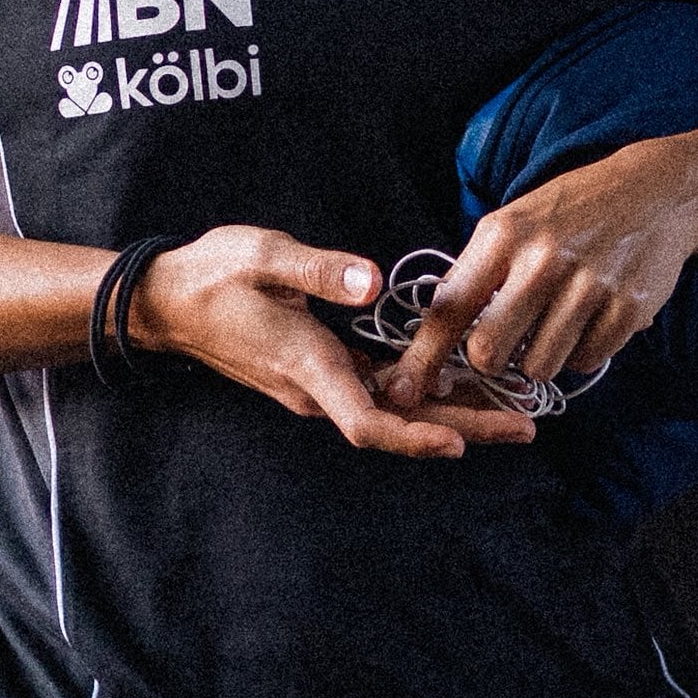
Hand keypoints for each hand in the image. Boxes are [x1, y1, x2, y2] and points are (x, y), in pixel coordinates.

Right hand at [136, 226, 531, 458]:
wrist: (168, 301)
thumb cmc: (213, 274)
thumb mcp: (263, 255)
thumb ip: (318, 270)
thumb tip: (371, 281)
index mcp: (309, 366)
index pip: (367, 421)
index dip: (416, 436)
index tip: (461, 443)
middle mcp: (319, 388)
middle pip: (399, 424)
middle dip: (465, 427)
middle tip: (529, 426)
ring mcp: (321, 386)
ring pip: (396, 411)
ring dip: (453, 412)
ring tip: (515, 409)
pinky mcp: (324, 374)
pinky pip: (383, 394)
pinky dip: (426, 393)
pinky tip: (466, 382)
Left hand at [381, 141, 697, 412]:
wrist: (658, 191)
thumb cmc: (573, 210)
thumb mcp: (515, 221)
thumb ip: (478, 271)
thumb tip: (436, 333)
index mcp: (504, 236)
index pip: (449, 308)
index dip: (421, 356)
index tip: (400, 390)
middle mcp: (543, 261)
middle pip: (490, 352)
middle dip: (491, 361)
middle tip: (507, 343)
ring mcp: (589, 286)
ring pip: (539, 366)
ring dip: (541, 358)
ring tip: (556, 323)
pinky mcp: (627, 308)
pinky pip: (585, 361)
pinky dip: (582, 352)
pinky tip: (590, 319)